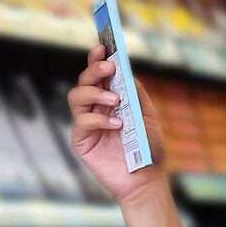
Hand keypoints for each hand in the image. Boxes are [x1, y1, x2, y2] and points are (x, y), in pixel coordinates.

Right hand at [68, 44, 166, 207]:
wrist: (147, 179)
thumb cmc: (149, 148)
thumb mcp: (147, 116)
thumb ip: (136, 93)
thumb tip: (124, 70)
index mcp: (111, 99)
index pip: (99, 74)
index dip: (97, 59)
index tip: (102, 47)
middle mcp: (95, 108)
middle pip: (84, 80)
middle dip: (94, 70)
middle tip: (109, 69)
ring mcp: (87, 123)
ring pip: (76, 96)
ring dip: (95, 92)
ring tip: (115, 101)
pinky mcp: (81, 140)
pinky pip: (82, 122)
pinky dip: (99, 119)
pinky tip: (116, 125)